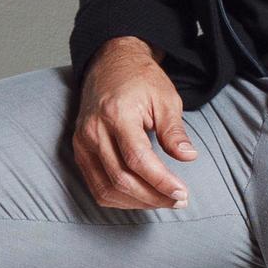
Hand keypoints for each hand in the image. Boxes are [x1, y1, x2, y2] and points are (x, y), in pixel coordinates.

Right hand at [73, 36, 198, 212]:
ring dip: (136, 203)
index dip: (160, 182)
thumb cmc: (140, 79)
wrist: (110, 64)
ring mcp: (83, 143)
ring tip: (163, 201)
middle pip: (120, 179)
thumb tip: (188, 156)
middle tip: (179, 200)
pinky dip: (118, 198)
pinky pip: (96, 186)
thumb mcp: (166, 99)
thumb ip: (174, 130)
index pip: (137, 159)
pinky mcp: (80, 151)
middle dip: (153, 197)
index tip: (181, 193)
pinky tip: (140, 197)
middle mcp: (94, 131)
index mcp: (116, 115)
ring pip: (106, 189)